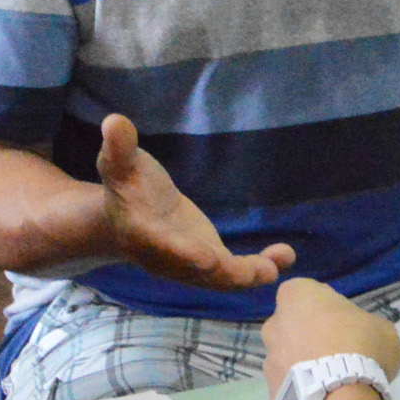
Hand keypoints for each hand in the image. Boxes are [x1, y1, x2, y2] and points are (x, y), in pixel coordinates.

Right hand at [95, 113, 294, 289]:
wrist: (125, 220)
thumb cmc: (125, 186)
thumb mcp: (119, 164)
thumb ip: (119, 147)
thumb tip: (114, 121)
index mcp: (144, 234)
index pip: (163, 245)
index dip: (184, 253)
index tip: (207, 256)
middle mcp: (169, 258)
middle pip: (198, 271)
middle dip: (228, 273)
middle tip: (259, 270)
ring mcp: (191, 266)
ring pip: (222, 278)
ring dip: (252, 274)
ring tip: (280, 260)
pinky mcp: (210, 264)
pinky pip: (235, 273)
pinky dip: (260, 268)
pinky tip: (285, 255)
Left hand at [262, 278, 399, 396]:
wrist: (338, 398)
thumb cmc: (360, 347)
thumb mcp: (383, 330)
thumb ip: (371, 328)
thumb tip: (373, 341)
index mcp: (297, 295)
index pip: (309, 293)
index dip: (328, 308)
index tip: (345, 323)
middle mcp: (274, 322)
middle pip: (294, 324)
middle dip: (310, 336)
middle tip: (338, 353)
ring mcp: (268, 357)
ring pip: (288, 355)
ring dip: (304, 364)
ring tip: (331, 382)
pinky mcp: (270, 388)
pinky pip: (289, 384)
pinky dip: (301, 389)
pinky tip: (322, 398)